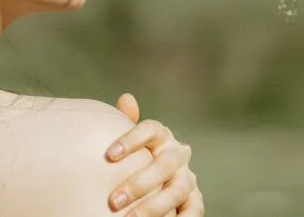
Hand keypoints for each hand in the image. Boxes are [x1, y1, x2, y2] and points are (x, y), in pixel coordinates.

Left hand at [106, 93, 203, 216]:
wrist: (155, 182)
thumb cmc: (135, 158)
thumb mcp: (130, 143)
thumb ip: (126, 124)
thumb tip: (127, 98)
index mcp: (162, 136)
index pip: (151, 129)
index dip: (131, 139)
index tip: (108, 155)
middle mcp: (179, 154)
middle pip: (164, 164)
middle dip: (139, 184)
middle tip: (113, 201)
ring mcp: (189, 177)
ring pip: (177, 189)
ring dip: (154, 206)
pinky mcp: (195, 200)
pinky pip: (194, 209)